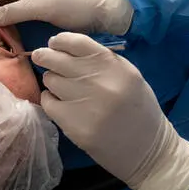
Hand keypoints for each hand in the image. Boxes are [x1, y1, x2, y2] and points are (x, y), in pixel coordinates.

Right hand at [0, 0, 133, 35]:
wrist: (97, 14)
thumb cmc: (69, 5)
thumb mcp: (39, 6)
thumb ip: (14, 11)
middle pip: (0, 2)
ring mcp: (34, 3)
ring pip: (8, 12)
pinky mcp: (40, 15)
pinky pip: (18, 20)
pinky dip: (8, 28)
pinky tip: (3, 38)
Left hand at [35, 33, 188, 189]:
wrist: (147, 149)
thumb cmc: (138, 108)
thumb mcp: (128, 74)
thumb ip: (101, 59)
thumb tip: (66, 48)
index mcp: (112, 65)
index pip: (75, 42)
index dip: (59, 40)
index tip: (54, 43)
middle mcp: (97, 81)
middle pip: (55, 59)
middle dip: (44, 56)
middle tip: (41, 58)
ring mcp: (83, 103)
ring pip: (50, 80)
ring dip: (52, 81)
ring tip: (63, 87)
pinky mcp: (72, 125)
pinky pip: (48, 103)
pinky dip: (51, 101)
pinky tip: (61, 104)